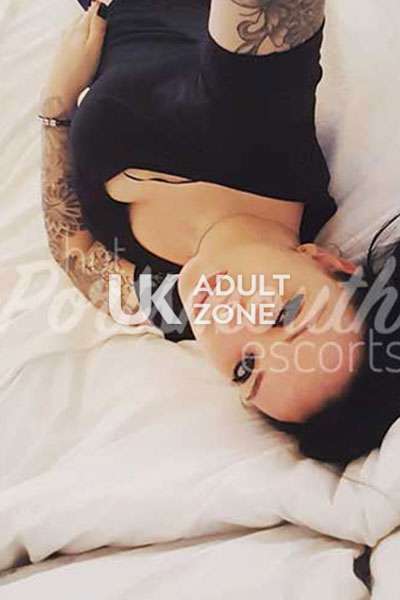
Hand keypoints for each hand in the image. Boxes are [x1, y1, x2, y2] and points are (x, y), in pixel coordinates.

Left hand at [40, 1, 106, 118]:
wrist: (61, 93)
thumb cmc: (79, 74)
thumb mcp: (94, 48)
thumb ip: (98, 26)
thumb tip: (101, 6)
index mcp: (79, 28)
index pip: (93, 10)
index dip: (103, 10)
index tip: (112, 13)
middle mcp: (70, 31)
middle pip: (85, 18)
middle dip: (96, 18)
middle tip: (108, 25)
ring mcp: (64, 41)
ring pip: (79, 28)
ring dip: (89, 29)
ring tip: (100, 37)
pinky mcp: (62, 53)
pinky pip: (74, 38)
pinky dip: (82, 39)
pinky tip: (87, 49)